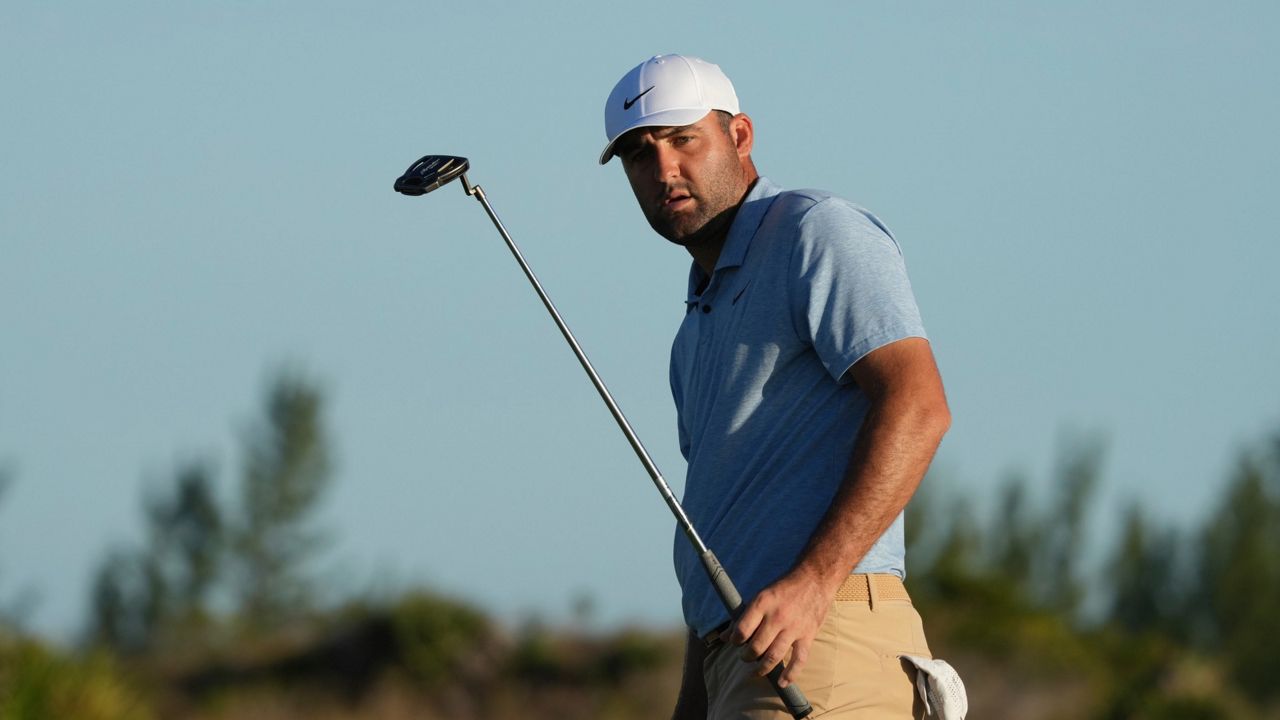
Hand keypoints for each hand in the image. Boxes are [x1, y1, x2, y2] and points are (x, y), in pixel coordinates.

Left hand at [725, 568, 833, 686]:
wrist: (815, 579)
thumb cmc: (784, 588)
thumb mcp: (761, 595)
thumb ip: (743, 616)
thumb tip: (725, 636)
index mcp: (762, 603)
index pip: (742, 629)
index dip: (735, 640)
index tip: (735, 642)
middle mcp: (777, 616)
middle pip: (756, 646)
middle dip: (747, 656)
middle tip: (745, 657)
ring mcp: (793, 628)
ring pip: (774, 656)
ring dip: (762, 668)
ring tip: (756, 671)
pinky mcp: (808, 635)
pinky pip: (799, 660)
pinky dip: (790, 674)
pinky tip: (782, 682)